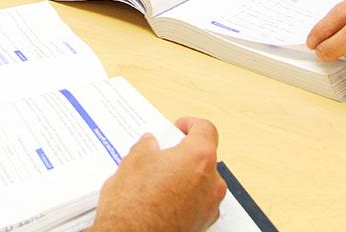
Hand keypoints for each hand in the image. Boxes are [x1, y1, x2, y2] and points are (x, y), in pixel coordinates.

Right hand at [90, 117, 225, 231]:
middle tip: (163, 155)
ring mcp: (209, 206)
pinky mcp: (202, 224)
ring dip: (185, 177)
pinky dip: (185, 197)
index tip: (179, 127)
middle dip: (184, 154)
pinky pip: (197, 202)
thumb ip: (147, 146)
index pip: (206, 129)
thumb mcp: (134, 161)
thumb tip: (150, 145)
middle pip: (205, 157)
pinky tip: (162, 199)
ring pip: (202, 181)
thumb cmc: (134, 204)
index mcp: (199, 157)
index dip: (191, 124)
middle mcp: (212, 182)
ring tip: (158, 179)